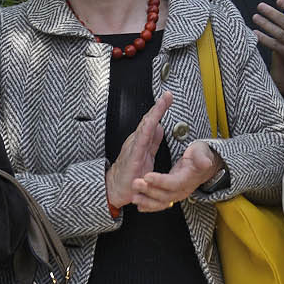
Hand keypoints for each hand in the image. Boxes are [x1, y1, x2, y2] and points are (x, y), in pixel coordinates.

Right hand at [106, 90, 173, 212]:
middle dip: (158, 106)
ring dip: (154, 113)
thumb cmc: (131, 173)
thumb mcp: (146, 155)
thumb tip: (160, 127)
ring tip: (162, 102)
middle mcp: (136, 141)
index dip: (159, 109)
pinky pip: (141, 141)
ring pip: (145, 126)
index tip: (168, 97)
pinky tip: (153, 122)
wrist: (115, 189)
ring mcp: (133, 147)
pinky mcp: (133, 157)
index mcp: (141, 140)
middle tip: (168, 95)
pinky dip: (147, 130)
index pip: (151, 121)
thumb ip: (153, 141)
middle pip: (148, 120)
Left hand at [133, 139, 223, 210]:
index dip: (160, 181)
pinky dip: (149, 206)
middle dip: (149, 191)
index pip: (173, 183)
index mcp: (189, 178)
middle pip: (165, 195)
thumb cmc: (201, 154)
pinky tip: (139, 206)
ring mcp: (178, 194)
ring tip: (134, 197)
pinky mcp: (172, 195)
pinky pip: (160, 204)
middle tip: (135, 183)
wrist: (206, 164)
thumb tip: (206, 163)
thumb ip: (202, 158)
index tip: (147, 176)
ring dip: (147, 201)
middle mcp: (183, 189)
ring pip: (161, 202)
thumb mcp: (202, 151)